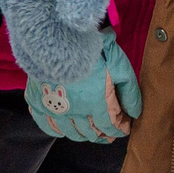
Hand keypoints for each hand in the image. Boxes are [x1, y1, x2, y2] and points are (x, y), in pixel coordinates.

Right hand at [0, 0, 139, 83]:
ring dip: (41, 26)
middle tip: (66, 76)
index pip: (25, 10)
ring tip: (60, 57)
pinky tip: (59, 14)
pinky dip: (45, 2)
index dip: (45, 45)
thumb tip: (77, 23)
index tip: (69, 72)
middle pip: (20, 6)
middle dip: (39, 43)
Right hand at [25, 24, 140, 142]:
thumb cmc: (92, 50)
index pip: (109, 126)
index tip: (123, 128)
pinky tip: (61, 130)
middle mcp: (75, 112)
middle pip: (90, 132)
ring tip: (88, 133)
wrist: (58, 36)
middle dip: (102, 135)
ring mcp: (54, 107)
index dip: (118, 130)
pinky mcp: (38, 100)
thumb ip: (130, 92)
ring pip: (69, 132)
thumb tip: (135, 113)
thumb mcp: (120, 67)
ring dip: (81, 135)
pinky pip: (45, 124)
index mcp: (96, 104)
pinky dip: (55, 130)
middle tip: (107, 134)